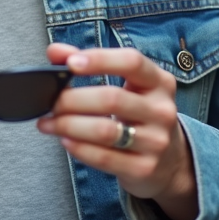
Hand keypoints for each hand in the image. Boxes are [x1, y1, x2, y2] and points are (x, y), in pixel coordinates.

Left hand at [37, 43, 197, 219]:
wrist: (169, 161)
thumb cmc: (138, 114)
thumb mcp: (127, 85)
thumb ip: (91, 63)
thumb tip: (55, 52)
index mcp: (159, 81)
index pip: (132, 62)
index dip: (100, 59)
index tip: (70, 63)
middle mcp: (162, 110)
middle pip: (111, 98)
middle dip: (72, 99)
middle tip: (51, 101)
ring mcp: (156, 141)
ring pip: (105, 130)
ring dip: (68, 125)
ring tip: (48, 123)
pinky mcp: (144, 168)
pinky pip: (103, 158)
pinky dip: (78, 148)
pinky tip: (65, 140)